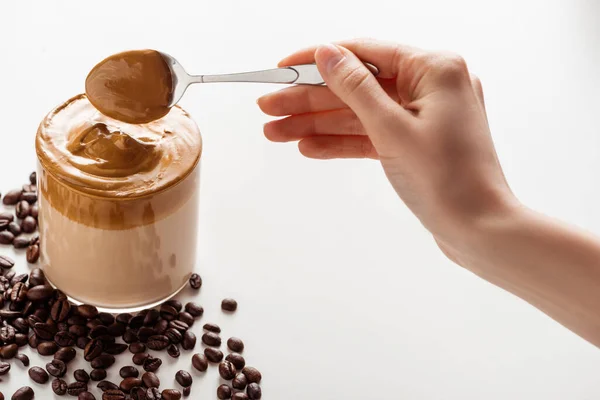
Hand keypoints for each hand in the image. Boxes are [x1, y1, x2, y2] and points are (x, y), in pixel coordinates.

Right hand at [258, 39, 519, 254]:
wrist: (478, 230)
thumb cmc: (448, 180)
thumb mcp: (392, 129)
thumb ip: (355, 88)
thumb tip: (328, 54)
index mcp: (434, 69)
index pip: (362, 53)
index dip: (317, 60)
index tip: (282, 67)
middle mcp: (430, 86)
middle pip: (356, 86)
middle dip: (309, 100)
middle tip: (269, 108)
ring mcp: (423, 116)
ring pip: (359, 113)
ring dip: (318, 124)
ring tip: (276, 133)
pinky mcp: (416, 142)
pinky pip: (372, 135)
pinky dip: (342, 142)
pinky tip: (308, 146)